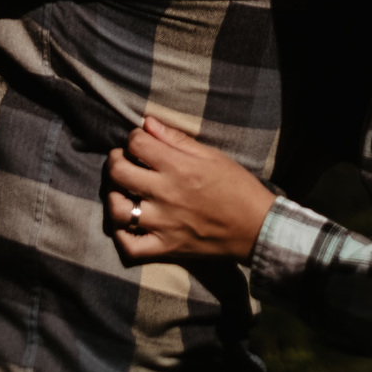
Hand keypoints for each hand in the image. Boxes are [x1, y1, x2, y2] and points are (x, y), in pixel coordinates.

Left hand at [105, 117, 274, 261]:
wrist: (257, 228)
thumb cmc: (237, 186)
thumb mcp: (211, 155)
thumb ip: (176, 139)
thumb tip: (147, 122)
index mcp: (178, 167)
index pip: (136, 143)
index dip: (134, 138)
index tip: (141, 142)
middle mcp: (166, 194)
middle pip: (118, 173)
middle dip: (115, 161)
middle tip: (124, 161)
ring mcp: (164, 224)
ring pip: (118, 210)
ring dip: (114, 197)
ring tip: (123, 192)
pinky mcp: (167, 248)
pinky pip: (131, 247)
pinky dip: (122, 236)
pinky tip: (128, 223)